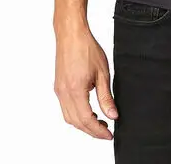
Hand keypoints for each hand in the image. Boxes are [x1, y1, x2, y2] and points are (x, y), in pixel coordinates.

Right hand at [53, 24, 117, 138]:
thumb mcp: (102, 73)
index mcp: (75, 90)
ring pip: (69, 117)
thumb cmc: (86, 48)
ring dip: (83, 124)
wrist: (71, 35)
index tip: (108, 135)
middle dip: (91, 130)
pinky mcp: (58, 87)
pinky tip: (87, 111)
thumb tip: (112, 115)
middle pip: (76, 122)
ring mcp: (59, 90)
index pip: (86, 120)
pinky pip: (65, 108)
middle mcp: (64, 93)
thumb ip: (106, 97)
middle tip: (105, 131)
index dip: (98, 131)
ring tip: (98, 122)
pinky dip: (76, 115)